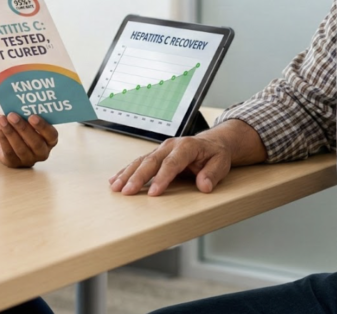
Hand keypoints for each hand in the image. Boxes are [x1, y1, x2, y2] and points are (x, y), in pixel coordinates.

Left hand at [0, 112, 57, 167]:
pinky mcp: (14, 163)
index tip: (32, 116)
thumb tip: (20, 102)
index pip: (51, 135)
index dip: (43, 126)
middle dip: (23, 128)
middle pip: (35, 143)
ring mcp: (28, 159)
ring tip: (2, 119)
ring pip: (20, 148)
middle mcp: (42, 152)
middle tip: (13, 115)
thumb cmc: (23, 124)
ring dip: (10, 132)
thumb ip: (28, 113)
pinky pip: (9, 151)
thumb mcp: (28, 119)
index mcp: (50, 140)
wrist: (9, 137)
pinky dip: (3, 138)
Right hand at [109, 135, 232, 196]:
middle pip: (151, 161)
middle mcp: (170, 146)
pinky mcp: (155, 155)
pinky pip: (138, 162)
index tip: (153, 193)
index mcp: (187, 146)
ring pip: (141, 161)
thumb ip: (212, 174)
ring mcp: (161, 149)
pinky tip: (115, 179)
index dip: (162, 178)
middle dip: (138, 177)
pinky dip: (126, 171)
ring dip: (127, 174)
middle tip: (127, 192)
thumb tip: (204, 185)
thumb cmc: (215, 154)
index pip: (172, 163)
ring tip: (116, 187)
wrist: (212, 143)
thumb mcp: (221, 163)